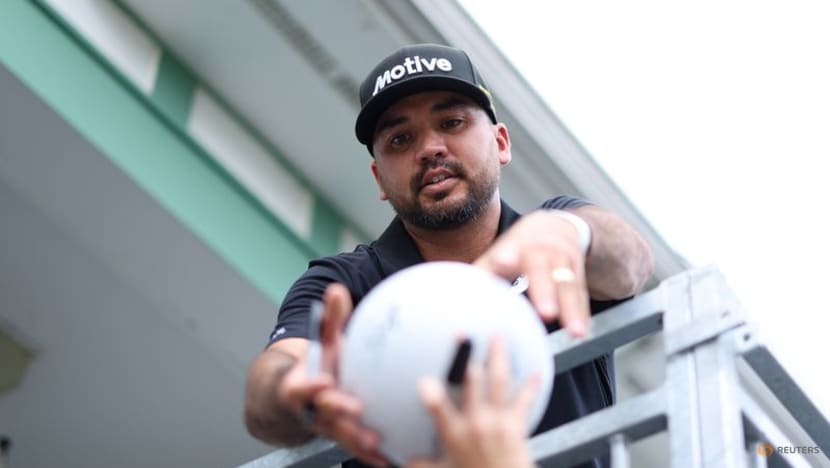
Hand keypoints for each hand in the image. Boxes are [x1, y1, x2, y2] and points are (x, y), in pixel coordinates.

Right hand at [279, 283, 388, 465]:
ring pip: (341, 437)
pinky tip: (392, 459)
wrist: (300, 397)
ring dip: (358, 441)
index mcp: (304, 385)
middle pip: (323, 414)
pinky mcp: (343, 439)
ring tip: (378, 444)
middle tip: (357, 410)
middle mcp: (313, 409)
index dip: (311, 385)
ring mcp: (327, 427)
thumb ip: (330, 318)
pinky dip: (373, 456)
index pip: (303, 387)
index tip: (324, 380)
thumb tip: (336, 289)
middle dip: (339, 413)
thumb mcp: (322, 341)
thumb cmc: (319, 364)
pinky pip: (357, 450)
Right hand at [405, 338, 538, 467]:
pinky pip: (524, 400)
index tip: (424, 379)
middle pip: (472, 383)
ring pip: (498, 382)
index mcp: (454, 434)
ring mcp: (498, 422)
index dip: (431, 394)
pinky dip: (530, 385)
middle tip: (464, 335)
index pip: (438, 410)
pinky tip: (535, 373)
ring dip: (498, 358)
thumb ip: (422, 463)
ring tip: (497, 339)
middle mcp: (476, 424)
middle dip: (467, 356)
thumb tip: (408, 459)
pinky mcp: (516, 425)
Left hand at [475, 210, 589, 335]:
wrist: (558, 225)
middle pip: (542, 271)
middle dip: (545, 291)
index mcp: (516, 245)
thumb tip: (453, 294)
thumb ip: (482, 272)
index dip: (506, 258)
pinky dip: (582, 314)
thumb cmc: (520, 246)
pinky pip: (581, 296)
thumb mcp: (501, 251)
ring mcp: (563, 261)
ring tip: (575, 331)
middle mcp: (542, 251)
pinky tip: (581, 331)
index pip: (509, 251)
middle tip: (545, 312)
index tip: (502, 264)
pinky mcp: (579, 273)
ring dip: (572, 309)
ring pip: (568, 286)